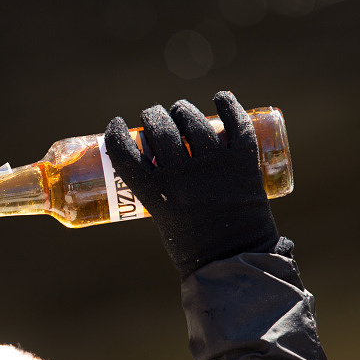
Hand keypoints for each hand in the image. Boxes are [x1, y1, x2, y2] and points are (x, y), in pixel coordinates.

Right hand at [103, 91, 281, 278]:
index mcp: (154, 194)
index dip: (116, 132)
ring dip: (182, 109)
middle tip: (153, 116)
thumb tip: (156, 158)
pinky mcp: (242, 163)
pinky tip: (220, 98)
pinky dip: (227, 105)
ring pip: (192, 120)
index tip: (118, 124)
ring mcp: (214, 166)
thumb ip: (158, 190)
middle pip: (158, 128)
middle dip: (151, 116)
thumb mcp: (161, 218)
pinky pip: (236, 123)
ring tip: (181, 111)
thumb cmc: (193, 248)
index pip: (124, 151)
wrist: (235, 261)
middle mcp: (181, 175)